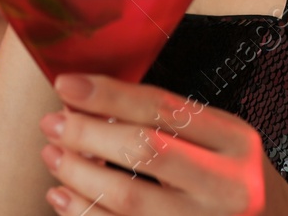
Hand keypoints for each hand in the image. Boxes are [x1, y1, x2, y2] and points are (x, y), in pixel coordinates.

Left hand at [37, 73, 287, 215]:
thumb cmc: (235, 179)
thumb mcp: (223, 140)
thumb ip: (172, 122)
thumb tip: (93, 101)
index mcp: (235, 141)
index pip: (164, 108)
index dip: (110, 94)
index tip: (67, 84)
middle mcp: (226, 185)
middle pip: (145, 151)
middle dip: (88, 133)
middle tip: (52, 123)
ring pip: (129, 199)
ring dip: (79, 174)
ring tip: (51, 156)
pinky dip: (85, 213)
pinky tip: (62, 195)